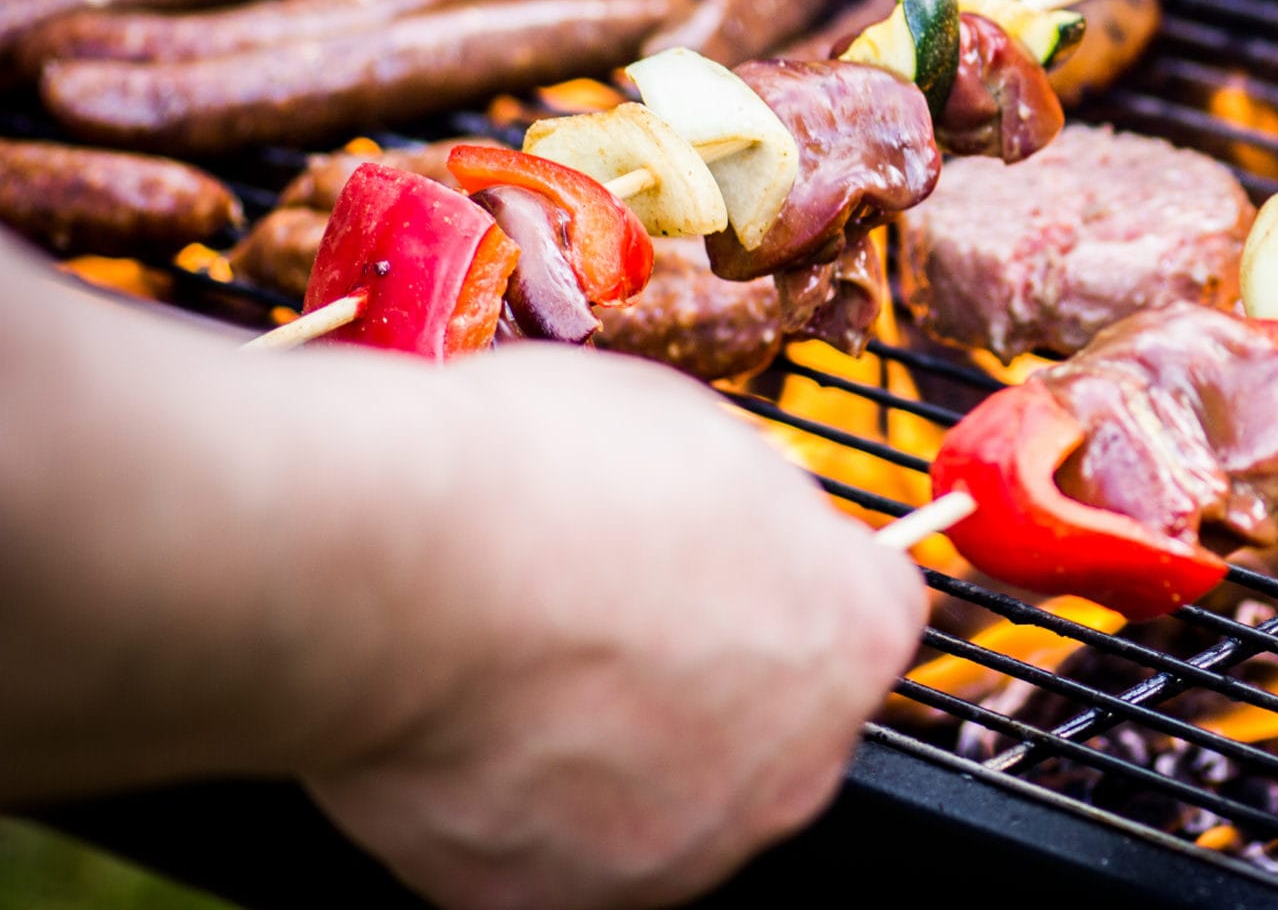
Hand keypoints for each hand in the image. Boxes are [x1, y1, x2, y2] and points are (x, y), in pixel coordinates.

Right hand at [306, 345, 924, 909]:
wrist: (392, 568)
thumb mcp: (703, 434)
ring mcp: (672, 846)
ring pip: (670, 797)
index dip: (792, 576)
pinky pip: (551, 845)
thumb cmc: (545, 481)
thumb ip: (754, 510)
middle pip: (779, 722)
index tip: (739, 557)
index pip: (864, 614)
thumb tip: (741, 526)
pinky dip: (520, 796)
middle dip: (716, 674)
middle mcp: (789, 767)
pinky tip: (476, 721)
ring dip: (622, 745)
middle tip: (619, 610)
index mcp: (849, 637)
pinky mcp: (546, 896)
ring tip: (534, 665)